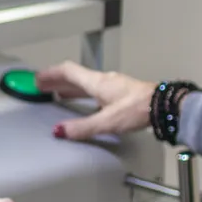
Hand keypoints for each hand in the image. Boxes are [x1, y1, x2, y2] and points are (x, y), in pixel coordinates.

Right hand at [35, 61, 154, 140]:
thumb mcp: (106, 121)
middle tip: (43, 85)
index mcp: (97, 82)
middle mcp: (104, 81)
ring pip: (85, 83)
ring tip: (59, 93)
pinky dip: (84, 93)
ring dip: (70, 87)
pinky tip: (86, 102)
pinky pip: (95, 90)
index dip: (50, 74)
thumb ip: (82, 127)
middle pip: (74, 76)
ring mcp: (113, 86)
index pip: (67, 71)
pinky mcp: (121, 94)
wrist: (164, 106)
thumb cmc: (139, 108)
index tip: (38, 78)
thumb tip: (61, 131)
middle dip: (57, 80)